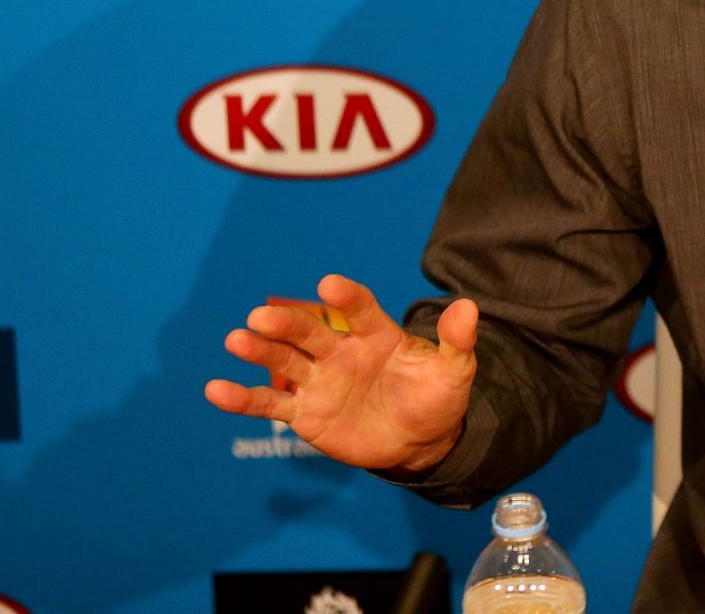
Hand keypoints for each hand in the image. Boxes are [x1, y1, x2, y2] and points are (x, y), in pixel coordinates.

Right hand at [205, 274, 476, 472]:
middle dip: (288, 323)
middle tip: (262, 315)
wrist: (420, 440)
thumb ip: (456, 341)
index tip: (329, 284)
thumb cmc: (436, 396)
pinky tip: (215, 390)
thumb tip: (469, 306)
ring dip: (260, 350)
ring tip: (237, 339)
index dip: (345, 298)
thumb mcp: (455, 370)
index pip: (359, 309)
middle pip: (310, 332)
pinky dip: (242, 399)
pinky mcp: (304, 412)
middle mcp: (341, 351)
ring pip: (284, 361)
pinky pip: (270, 404)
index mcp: (376, 334)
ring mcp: (319, 380)